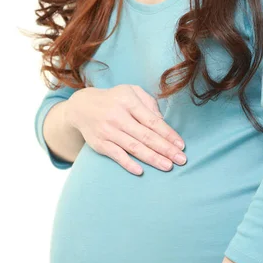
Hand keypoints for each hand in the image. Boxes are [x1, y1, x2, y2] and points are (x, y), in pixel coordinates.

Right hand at [64, 84, 186, 174]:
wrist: (82, 106)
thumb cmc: (114, 99)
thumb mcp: (131, 91)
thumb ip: (149, 103)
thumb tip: (162, 121)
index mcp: (128, 101)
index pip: (152, 121)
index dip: (168, 134)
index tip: (181, 145)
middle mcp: (117, 116)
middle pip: (146, 136)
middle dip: (165, 149)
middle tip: (181, 160)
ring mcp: (107, 130)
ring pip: (133, 147)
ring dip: (152, 158)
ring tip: (168, 166)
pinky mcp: (99, 143)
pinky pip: (115, 155)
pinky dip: (127, 163)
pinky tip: (140, 171)